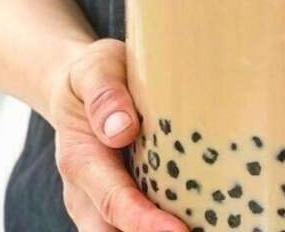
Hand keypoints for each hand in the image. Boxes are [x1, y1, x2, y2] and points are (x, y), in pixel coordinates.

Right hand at [49, 38, 187, 231]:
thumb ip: (105, 96)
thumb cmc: (93, 74)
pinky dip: (161, 224)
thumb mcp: (96, 69)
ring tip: (208, 224)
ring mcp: (100, 200)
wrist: (76, 85)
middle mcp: (86, 190)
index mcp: (81, 159)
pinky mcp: (120, 199)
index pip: (113, 201)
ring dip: (157, 231)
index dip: (145, 223)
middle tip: (200, 231)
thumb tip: (122, 129)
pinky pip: (134, 224)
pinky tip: (200, 218)